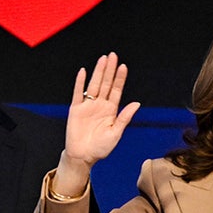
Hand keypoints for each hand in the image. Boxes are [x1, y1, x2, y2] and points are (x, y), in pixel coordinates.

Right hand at [55, 52, 141, 195]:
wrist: (83, 156)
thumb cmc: (101, 148)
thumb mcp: (116, 133)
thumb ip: (125, 117)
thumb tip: (136, 103)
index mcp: (111, 110)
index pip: (116, 90)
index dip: (120, 79)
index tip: (123, 66)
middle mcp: (100, 105)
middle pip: (106, 84)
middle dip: (110, 70)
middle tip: (113, 55)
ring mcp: (88, 106)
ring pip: (93, 85)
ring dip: (98, 72)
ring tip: (103, 59)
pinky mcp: (76, 109)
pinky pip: (78, 93)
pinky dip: (80, 83)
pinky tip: (83, 72)